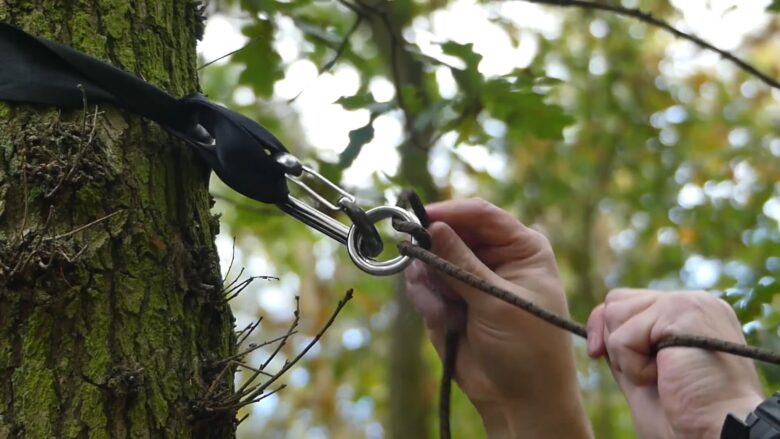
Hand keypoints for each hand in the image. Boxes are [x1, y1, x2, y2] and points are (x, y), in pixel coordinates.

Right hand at [405, 199, 590, 437]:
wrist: (519, 399)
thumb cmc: (527, 348)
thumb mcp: (496, 301)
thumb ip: (461, 263)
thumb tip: (432, 227)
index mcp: (521, 247)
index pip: (481, 215)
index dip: (450, 213)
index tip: (420, 219)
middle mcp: (494, 256)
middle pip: (450, 233)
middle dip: (433, 253)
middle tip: (423, 271)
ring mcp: (469, 278)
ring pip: (431, 260)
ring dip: (431, 285)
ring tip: (445, 313)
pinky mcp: (449, 300)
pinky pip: (424, 287)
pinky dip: (427, 302)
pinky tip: (445, 322)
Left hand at [587, 289, 763, 438]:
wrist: (719, 432)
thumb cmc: (687, 415)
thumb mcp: (644, 372)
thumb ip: (626, 344)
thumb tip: (597, 323)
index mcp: (687, 314)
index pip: (625, 301)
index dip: (606, 330)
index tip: (597, 354)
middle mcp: (691, 302)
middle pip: (615, 302)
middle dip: (617, 343)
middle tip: (653, 373)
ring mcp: (688, 303)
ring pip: (614, 314)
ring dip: (628, 357)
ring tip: (664, 374)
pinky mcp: (681, 311)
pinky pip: (624, 337)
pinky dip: (634, 367)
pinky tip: (667, 376)